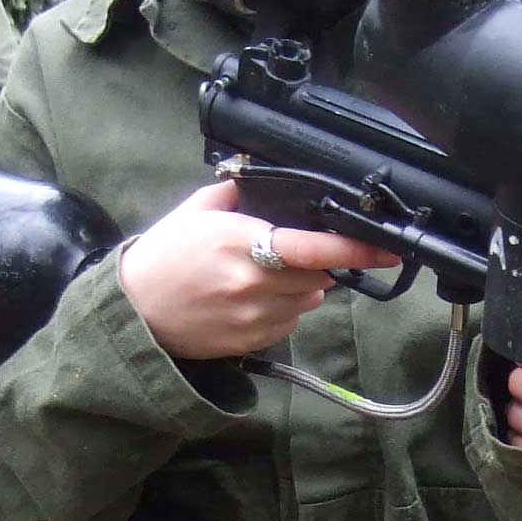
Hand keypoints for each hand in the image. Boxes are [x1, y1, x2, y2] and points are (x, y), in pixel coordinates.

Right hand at [118, 179, 399, 358]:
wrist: (133, 314)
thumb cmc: (162, 258)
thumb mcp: (194, 211)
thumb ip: (235, 192)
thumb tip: (266, 179)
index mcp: (240, 241)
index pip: (313, 246)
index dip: (355, 248)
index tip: (388, 249)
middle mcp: (253, 282)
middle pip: (318, 273)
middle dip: (316, 261)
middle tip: (290, 252)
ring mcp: (255, 316)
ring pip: (309, 299)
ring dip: (302, 285)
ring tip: (264, 276)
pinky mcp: (253, 341)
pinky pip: (291, 322)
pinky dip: (285, 309)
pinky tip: (254, 299)